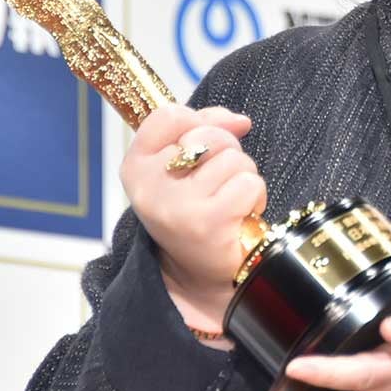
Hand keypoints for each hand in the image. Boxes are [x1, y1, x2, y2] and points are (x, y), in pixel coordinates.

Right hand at [119, 103, 265, 330]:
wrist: (198, 275)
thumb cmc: (194, 210)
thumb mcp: (184, 168)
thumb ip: (204, 128)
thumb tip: (240, 120)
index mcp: (136, 167)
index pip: (168, 115)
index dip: (198, 122)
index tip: (204, 146)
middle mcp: (149, 187)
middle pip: (208, 134)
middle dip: (227, 152)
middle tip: (219, 183)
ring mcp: (177, 205)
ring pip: (234, 160)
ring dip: (242, 178)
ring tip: (228, 202)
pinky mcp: (208, 222)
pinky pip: (249, 184)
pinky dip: (254, 197)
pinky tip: (238, 216)